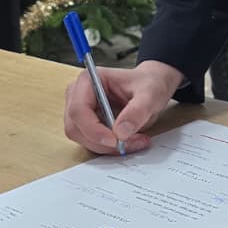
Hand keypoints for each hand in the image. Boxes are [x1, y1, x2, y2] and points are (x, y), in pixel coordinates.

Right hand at [63, 60, 182, 153]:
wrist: (152, 87)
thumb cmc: (148, 84)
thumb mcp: (150, 95)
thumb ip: (137, 112)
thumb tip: (121, 132)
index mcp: (87, 80)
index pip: (78, 110)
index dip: (93, 129)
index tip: (115, 141)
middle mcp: (78, 95)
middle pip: (76, 128)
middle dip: (103, 142)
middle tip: (131, 143)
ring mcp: (79, 111)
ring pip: (83, 139)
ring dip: (108, 147)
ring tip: (135, 140)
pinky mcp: (86, 124)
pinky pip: (91, 143)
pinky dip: (110, 148)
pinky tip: (129, 141)